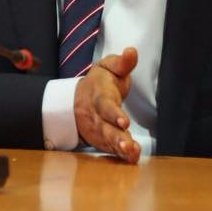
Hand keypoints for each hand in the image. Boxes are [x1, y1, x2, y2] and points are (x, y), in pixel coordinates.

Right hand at [73, 46, 140, 162]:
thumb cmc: (100, 82)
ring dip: (119, 148)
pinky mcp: (103, 140)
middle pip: (106, 128)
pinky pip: (112, 149)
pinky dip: (121, 155)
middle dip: (117, 137)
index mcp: (100, 96)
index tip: (125, 121)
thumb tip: (131, 51)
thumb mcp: (108, 67)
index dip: (114, 114)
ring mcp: (99, 130)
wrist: (79, 99)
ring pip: (108, 141)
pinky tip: (132, 159)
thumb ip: (122, 63)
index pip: (106, 106)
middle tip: (127, 145)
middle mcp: (98, 116)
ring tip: (131, 153)